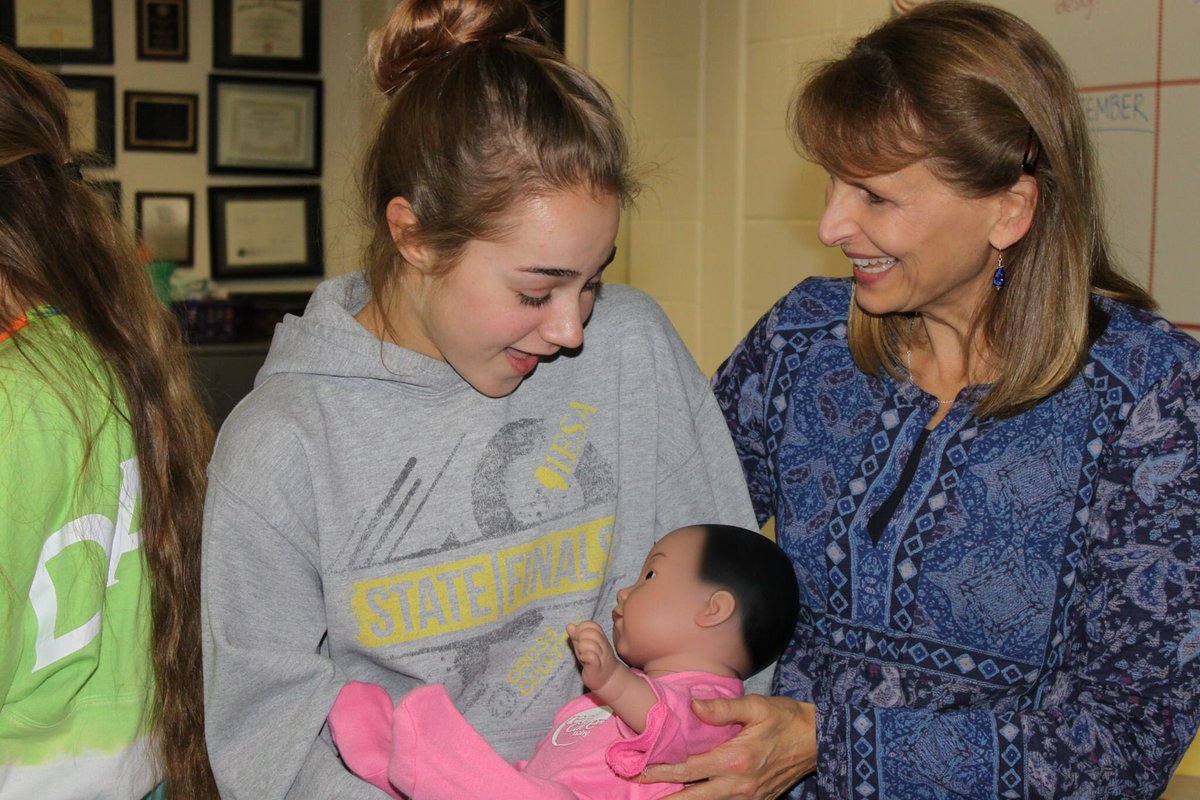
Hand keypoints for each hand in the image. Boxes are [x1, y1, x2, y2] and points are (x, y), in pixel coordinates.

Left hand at [566, 620, 618, 691]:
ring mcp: (601, 656)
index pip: (591, 624)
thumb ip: (576, 636)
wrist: (608, 679)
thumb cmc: (594, 661)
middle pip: (591, 632)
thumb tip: (569, 625)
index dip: (581, 628)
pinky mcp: (597, 667)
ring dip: (582, 648)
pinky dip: (584, 656)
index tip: (578, 637)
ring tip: (582, 654)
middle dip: (580, 637)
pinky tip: (584, 660)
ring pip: (590, 644)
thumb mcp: (584, 646)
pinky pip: (591, 657)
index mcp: (600, 637)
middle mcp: (603, 645)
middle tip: (580, 647)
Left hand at [640, 694, 815, 799]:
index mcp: (735, 759)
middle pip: (693, 798)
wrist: (819, 740)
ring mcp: (749, 797)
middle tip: (639, 790)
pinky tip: (693, 797)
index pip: (688, 769)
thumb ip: (722, 709)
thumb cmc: (786, 718)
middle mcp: (739, 784)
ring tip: (661, 798)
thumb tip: (693, 707)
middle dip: (665, 798)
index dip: (660, 771)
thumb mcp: (756, 706)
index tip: (638, 771)